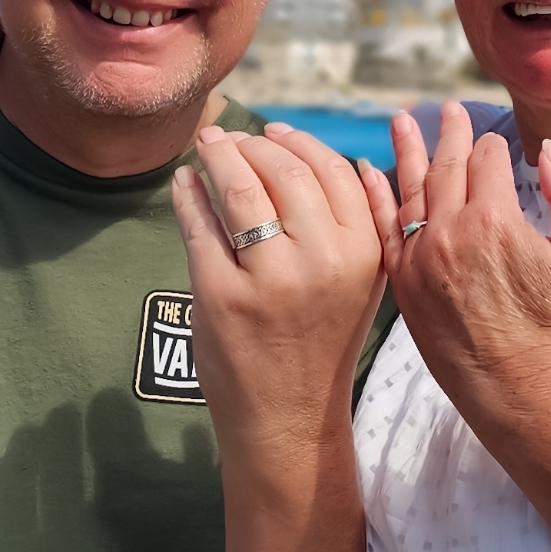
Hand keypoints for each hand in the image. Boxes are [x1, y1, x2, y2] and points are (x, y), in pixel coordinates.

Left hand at [170, 123, 395, 451]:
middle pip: (283, 171)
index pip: (332, 169)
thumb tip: (350, 157)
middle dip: (251, 144)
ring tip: (206, 149)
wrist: (288, 419)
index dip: (298, 141)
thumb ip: (365, 223)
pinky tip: (185, 184)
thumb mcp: (364, 284)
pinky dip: (188, 195)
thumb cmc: (322, 343)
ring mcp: (269, 279)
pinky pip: (200, 226)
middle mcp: (322, 261)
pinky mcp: (221, 297)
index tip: (272, 132)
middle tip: (230, 138)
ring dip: (217, 157)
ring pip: (239, 189)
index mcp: (362, 252)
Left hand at [386, 102, 550, 422]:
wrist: (518, 390)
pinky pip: (382, 229)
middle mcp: (450, 231)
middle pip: (447, 165)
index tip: (498, 144)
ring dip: (406, 152)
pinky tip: (367, 172)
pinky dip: (375, 197)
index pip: (489, 159)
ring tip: (401, 120)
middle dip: (450, 133)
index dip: (497, 147)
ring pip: (409, 189)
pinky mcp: (402, 283)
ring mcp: (420, 257)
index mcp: (495, 219)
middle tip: (447, 109)